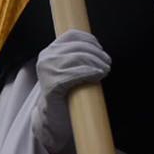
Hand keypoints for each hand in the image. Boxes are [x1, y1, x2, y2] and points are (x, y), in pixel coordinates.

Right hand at [32, 29, 110, 153]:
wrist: (54, 118)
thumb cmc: (66, 93)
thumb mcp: (69, 69)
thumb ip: (76, 57)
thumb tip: (97, 48)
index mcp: (49, 51)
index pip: (72, 35)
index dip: (90, 39)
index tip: (101, 49)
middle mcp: (45, 58)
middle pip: (77, 47)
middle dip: (96, 54)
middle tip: (107, 63)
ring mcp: (46, 72)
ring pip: (77, 58)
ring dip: (96, 63)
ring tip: (105, 70)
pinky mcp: (51, 86)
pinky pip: (74, 74)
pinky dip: (89, 72)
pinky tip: (98, 75)